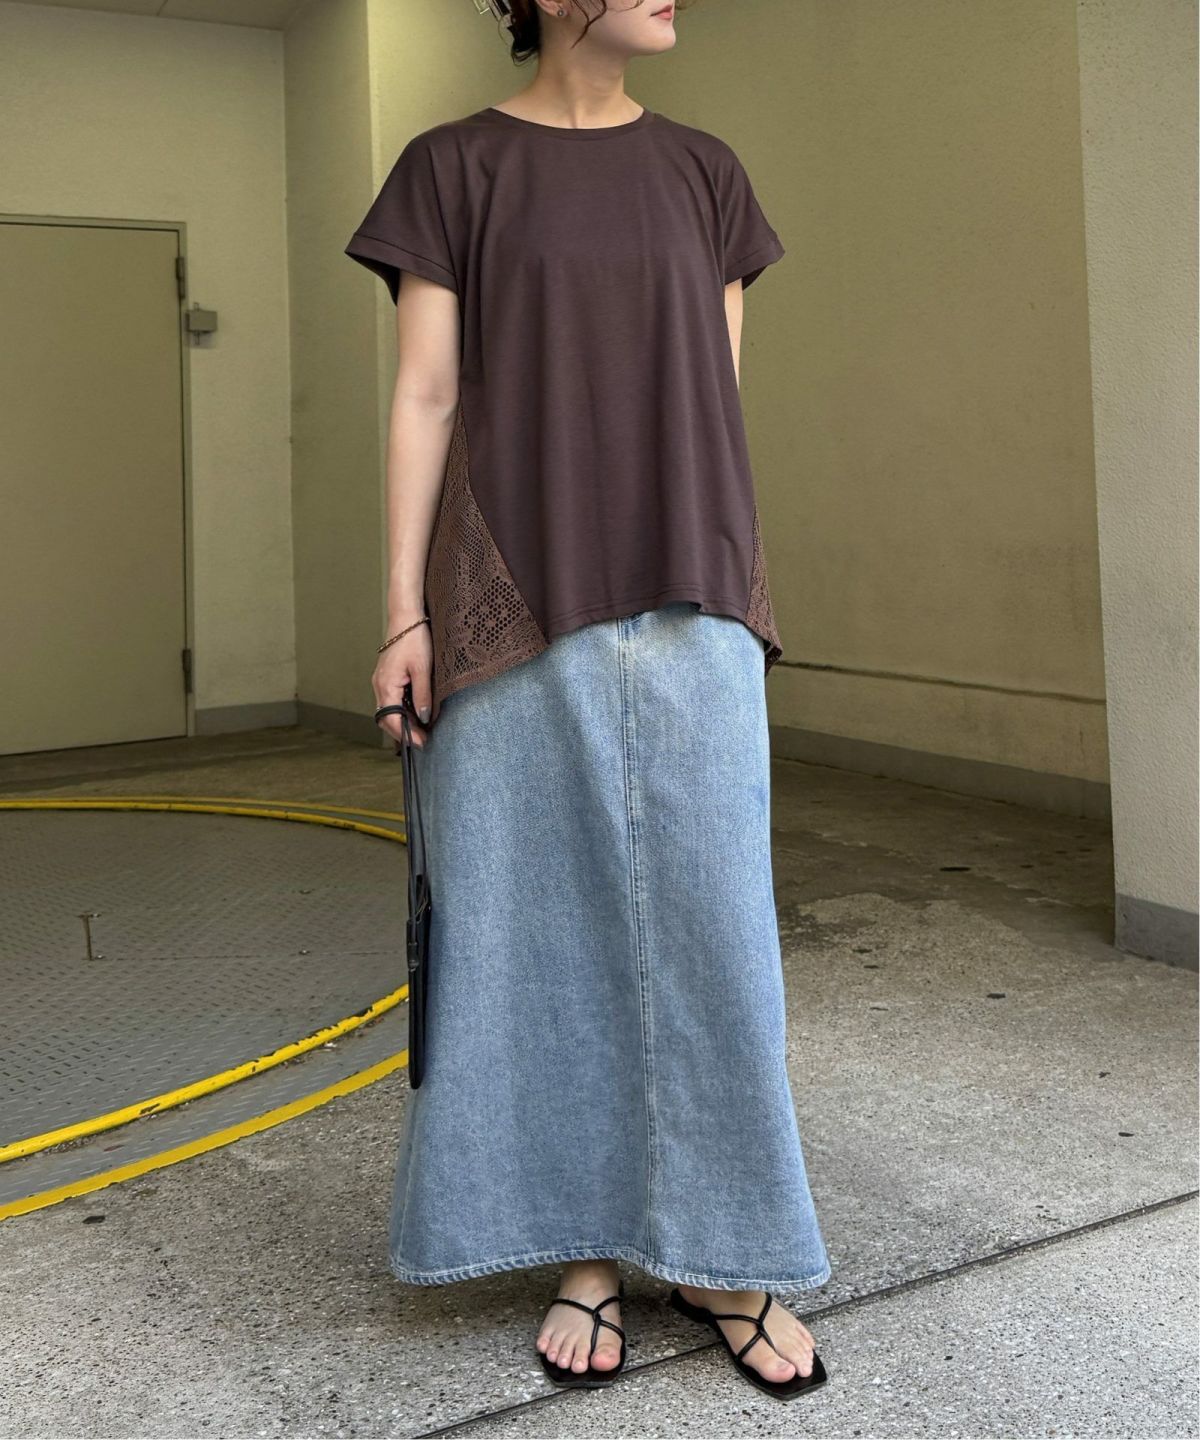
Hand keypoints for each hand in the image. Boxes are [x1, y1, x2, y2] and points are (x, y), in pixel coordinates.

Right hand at [373, 619, 434, 748]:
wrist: (407, 618)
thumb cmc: (415, 639)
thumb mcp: (423, 669)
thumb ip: (422, 696)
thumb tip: (422, 718)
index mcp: (386, 685)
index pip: (391, 719)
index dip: (406, 734)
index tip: (422, 742)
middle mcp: (379, 685)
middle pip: (386, 718)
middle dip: (403, 732)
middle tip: (423, 740)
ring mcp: (381, 681)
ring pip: (389, 710)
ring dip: (403, 722)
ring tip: (422, 730)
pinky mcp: (387, 677)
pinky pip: (392, 700)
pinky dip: (402, 710)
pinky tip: (416, 713)